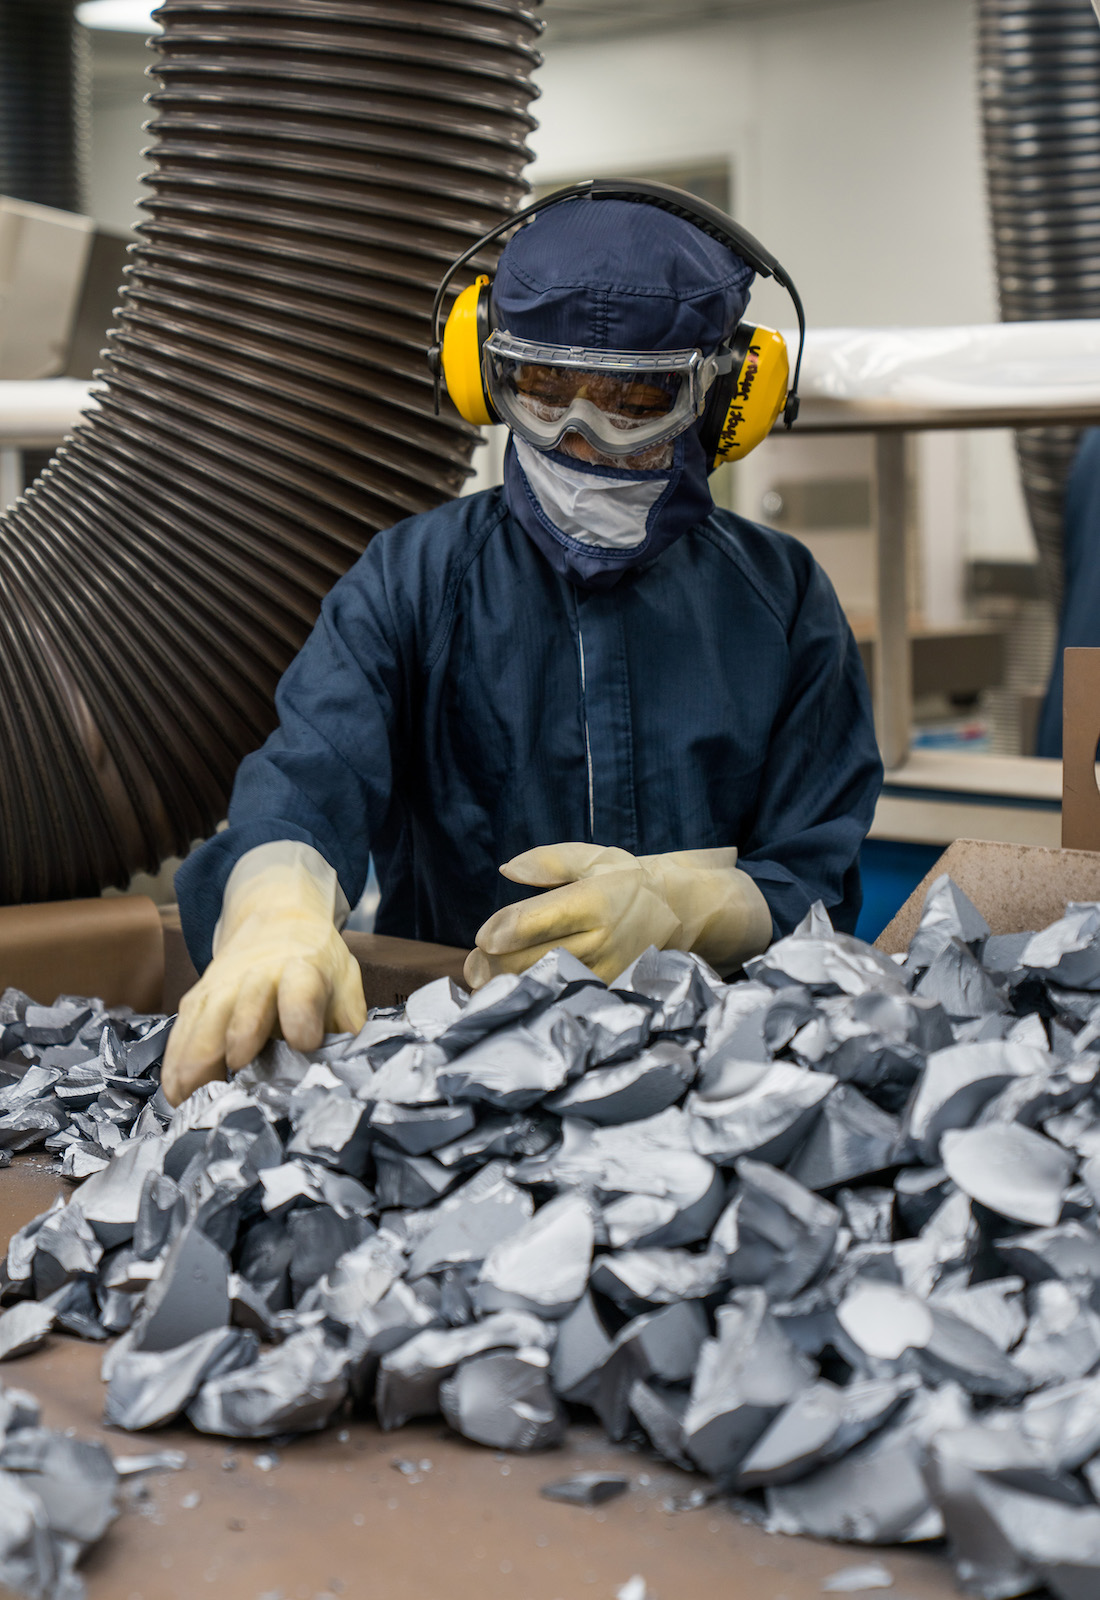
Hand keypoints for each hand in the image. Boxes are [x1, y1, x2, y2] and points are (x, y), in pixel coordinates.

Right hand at [162, 848, 365, 1105]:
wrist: (277, 919)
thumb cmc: (316, 963)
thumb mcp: (345, 984)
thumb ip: (346, 1025)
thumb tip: (347, 1068)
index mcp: (304, 969)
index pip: (302, 989)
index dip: (301, 1013)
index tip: (304, 1041)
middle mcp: (258, 974)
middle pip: (244, 1005)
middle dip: (238, 1036)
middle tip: (232, 1078)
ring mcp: (223, 985)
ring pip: (205, 1021)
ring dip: (195, 1060)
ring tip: (190, 1100)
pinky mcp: (198, 997)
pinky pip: (182, 1030)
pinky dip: (175, 1062)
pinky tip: (174, 1094)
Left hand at [463, 843, 680, 988]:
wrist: (676, 912)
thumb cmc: (624, 881)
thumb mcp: (591, 858)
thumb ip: (547, 862)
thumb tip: (507, 870)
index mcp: (591, 902)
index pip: (530, 923)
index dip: (497, 932)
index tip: (482, 938)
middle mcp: (598, 940)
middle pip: (525, 961)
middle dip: (491, 964)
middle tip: (476, 962)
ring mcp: (603, 972)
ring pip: (539, 986)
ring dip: (506, 985)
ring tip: (489, 977)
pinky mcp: (606, 993)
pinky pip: (559, 1000)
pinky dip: (533, 997)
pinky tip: (519, 991)